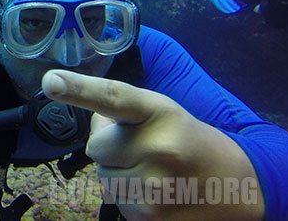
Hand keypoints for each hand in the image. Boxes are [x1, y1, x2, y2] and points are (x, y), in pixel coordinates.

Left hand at [42, 70, 263, 219]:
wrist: (238, 185)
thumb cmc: (188, 139)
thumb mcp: (162, 111)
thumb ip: (122, 111)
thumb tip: (90, 123)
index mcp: (159, 111)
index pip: (113, 97)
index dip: (78, 89)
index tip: (49, 82)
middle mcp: (158, 148)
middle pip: (96, 147)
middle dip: (111, 147)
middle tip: (142, 146)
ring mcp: (156, 190)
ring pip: (103, 180)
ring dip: (118, 175)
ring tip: (152, 170)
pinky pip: (118, 206)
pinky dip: (130, 200)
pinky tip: (156, 193)